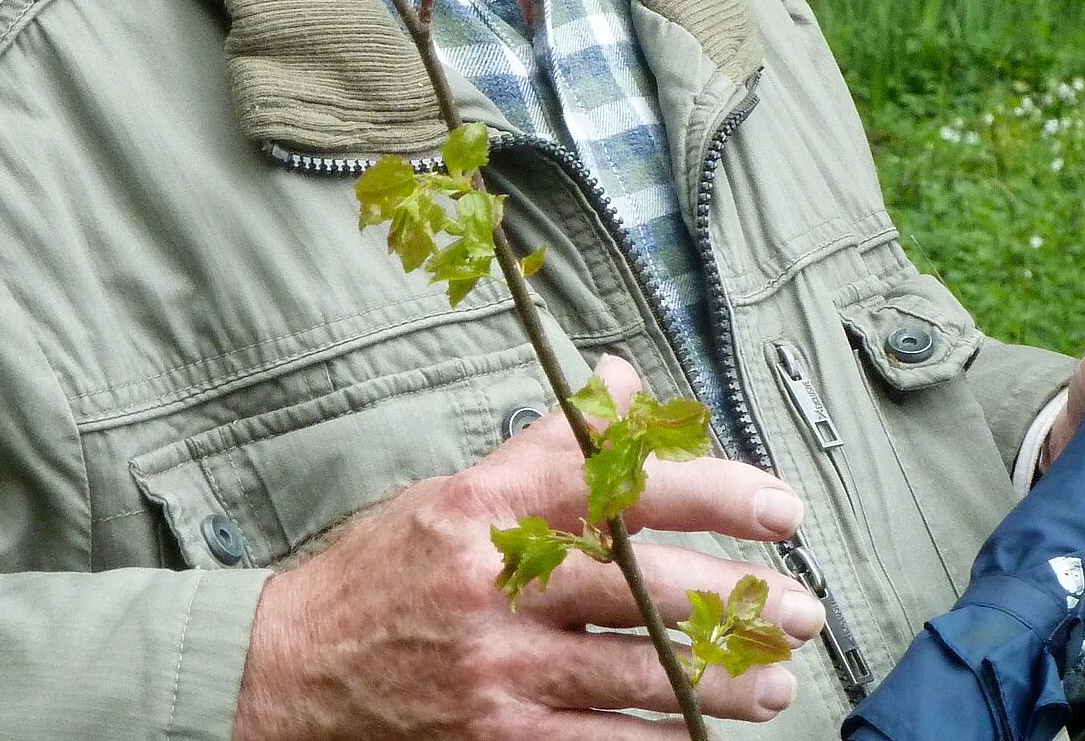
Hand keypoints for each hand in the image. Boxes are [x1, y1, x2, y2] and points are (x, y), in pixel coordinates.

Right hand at [234, 355, 826, 739]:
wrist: (282, 675)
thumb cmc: (378, 575)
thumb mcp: (455, 490)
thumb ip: (546, 444)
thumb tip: (619, 379)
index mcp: (489, 505)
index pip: (623, 482)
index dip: (714, 491)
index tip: (780, 507)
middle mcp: (495, 583)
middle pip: (645, 585)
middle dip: (738, 601)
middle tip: (802, 609)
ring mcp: (496, 669)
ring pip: (638, 675)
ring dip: (720, 681)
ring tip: (772, 682)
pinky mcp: (493, 740)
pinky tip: (702, 739)